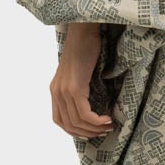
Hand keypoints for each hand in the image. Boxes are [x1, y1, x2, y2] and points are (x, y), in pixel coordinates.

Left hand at [50, 22, 114, 139]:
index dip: (76, 130)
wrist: (83, 31)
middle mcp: (56, 92)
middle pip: (69, 125)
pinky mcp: (74, 88)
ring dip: (95, 128)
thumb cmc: (85, 47)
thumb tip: (93, 104)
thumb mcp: (78, 72)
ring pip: (78, 121)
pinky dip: (96, 120)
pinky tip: (108, 118)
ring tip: (109, 125)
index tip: (92, 130)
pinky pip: (84, 113)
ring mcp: (64, 91)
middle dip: (88, 132)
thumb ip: (78, 87)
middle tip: (105, 130)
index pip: (60, 121)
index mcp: (55, 90)